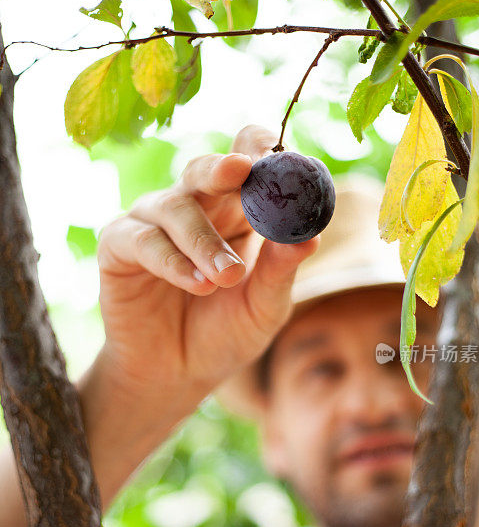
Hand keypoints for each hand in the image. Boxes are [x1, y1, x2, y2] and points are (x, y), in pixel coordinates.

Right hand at [96, 125, 319, 398]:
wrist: (177, 376)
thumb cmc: (226, 333)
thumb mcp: (264, 307)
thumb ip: (281, 270)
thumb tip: (311, 236)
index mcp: (237, 210)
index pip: (248, 160)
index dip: (264, 151)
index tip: (284, 158)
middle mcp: (194, 206)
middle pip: (207, 168)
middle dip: (225, 167)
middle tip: (244, 171)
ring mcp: (153, 222)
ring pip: (176, 206)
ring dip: (204, 241)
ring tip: (226, 277)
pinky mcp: (119, 246)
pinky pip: (143, 240)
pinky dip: (173, 261)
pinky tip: (198, 285)